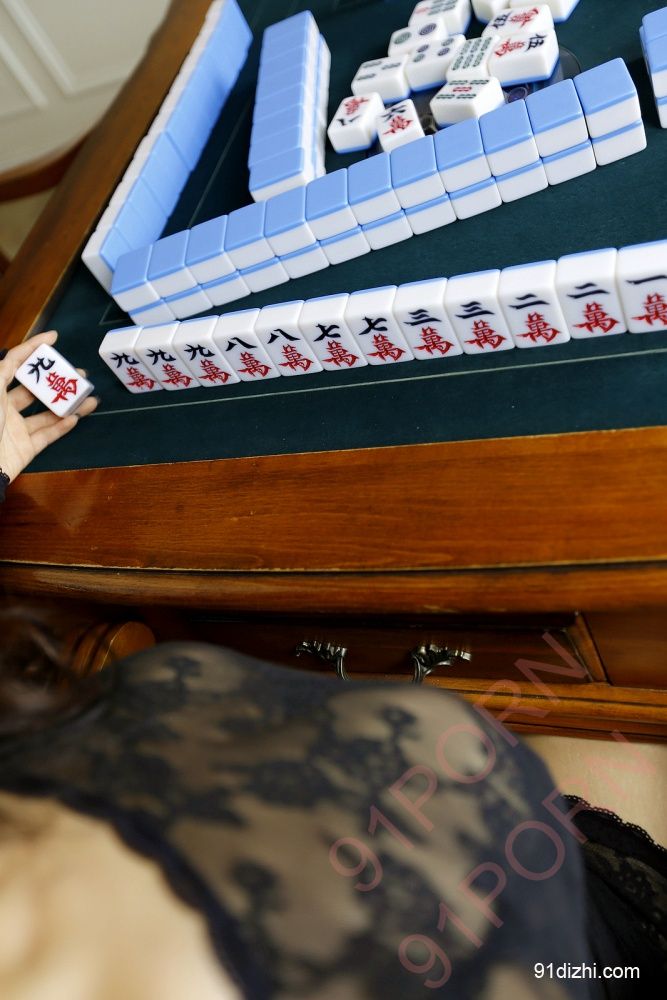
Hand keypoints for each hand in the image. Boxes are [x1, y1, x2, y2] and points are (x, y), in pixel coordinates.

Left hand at [0, 331, 97, 482]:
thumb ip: (2, 372)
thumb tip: (15, 353)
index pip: (14, 363)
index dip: (32, 348)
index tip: (54, 338)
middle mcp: (5, 408)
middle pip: (35, 390)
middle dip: (57, 381)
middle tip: (79, 375)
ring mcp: (16, 429)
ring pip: (46, 414)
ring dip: (68, 405)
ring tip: (89, 398)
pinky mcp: (25, 449)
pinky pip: (47, 436)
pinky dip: (62, 427)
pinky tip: (77, 417)